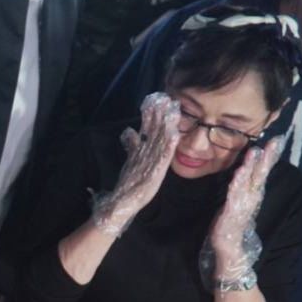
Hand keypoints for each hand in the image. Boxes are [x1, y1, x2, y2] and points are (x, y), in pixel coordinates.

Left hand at [96, 92, 182, 233]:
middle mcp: (152, 156)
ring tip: (173, 112)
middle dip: (162, 116)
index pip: (151, 130)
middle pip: (158, 133)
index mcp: (146, 152)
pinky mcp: (156, 172)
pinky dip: (169, 146)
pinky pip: (163, 157)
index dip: (154, 115)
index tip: (156, 100)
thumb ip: (132, 145)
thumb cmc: (132, 182)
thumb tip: (131, 130)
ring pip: (162, 141)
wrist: (127, 202)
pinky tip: (174, 135)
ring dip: (168, 127)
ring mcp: (154, 163)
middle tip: (167, 100)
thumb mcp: (132, 159)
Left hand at [210, 135, 283, 251]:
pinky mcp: (231, 212)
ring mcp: (242, 205)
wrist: (230, 246)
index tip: (276, 141)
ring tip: (254, 152)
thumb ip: (244, 185)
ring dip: (251, 167)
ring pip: (248, 183)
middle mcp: (251, 198)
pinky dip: (237, 184)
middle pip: (260, 175)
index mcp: (253, 194)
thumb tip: (246, 169)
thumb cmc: (233, 221)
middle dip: (266, 159)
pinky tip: (238, 174)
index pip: (262, 172)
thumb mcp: (239, 200)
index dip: (269, 157)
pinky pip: (235, 196)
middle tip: (272, 143)